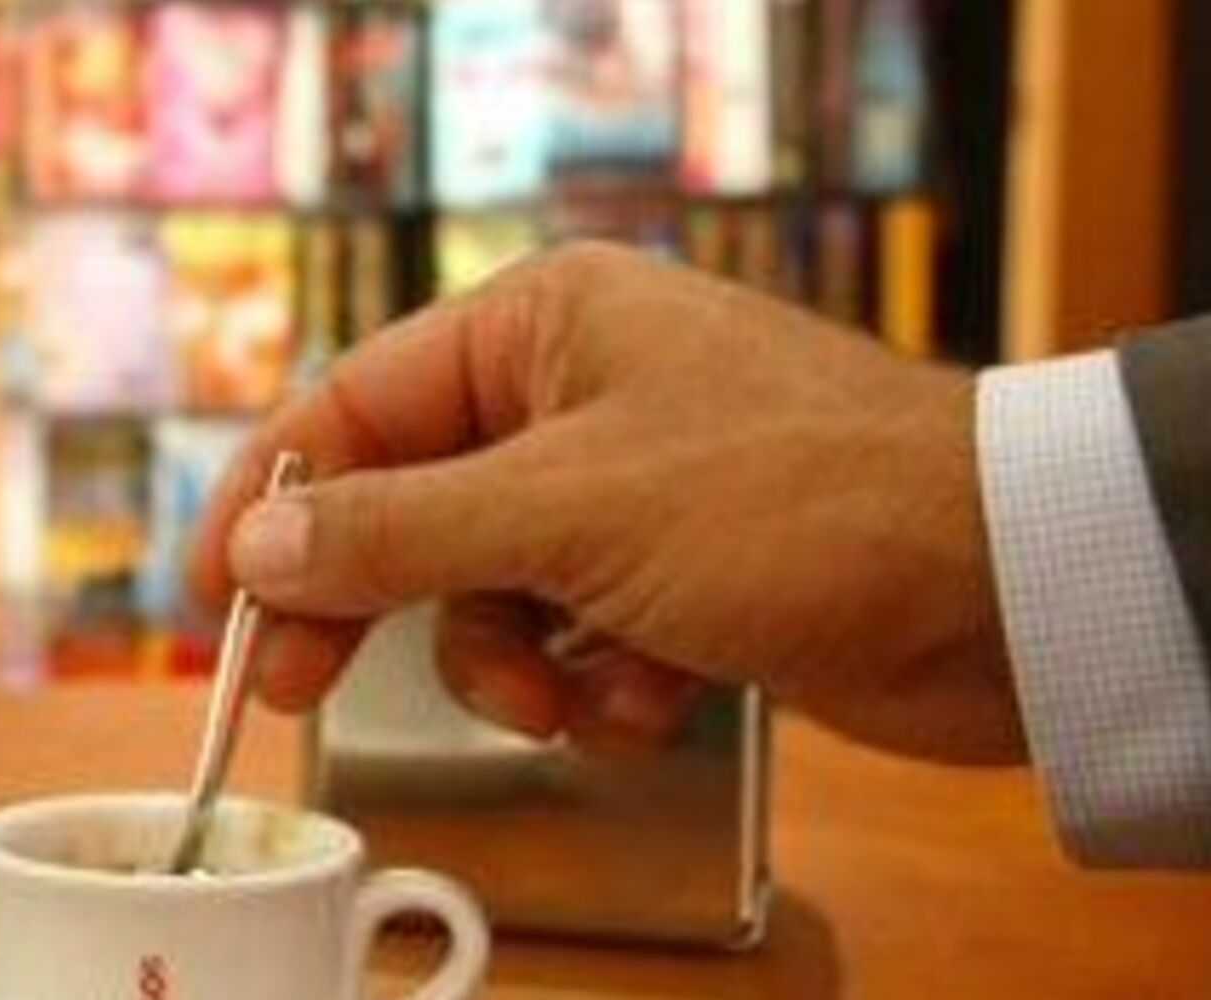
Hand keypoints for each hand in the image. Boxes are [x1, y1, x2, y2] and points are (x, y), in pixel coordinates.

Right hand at [190, 243, 1021, 763]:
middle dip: (378, 605)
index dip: (271, 506)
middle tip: (299, 690)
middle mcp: (579, 391)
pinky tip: (655, 694)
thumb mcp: (565, 512)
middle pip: (414, 506)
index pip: (355, 408)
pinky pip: (580, 634)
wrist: (999, 589)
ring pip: (496, 589)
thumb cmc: (787, 504)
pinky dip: (600, 683)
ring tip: (566, 695)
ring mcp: (631, 485)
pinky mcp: (680, 572)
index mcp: (542, 326)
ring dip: (514, 663)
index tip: (211, 601)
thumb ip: (397, 530)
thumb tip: (260, 541)